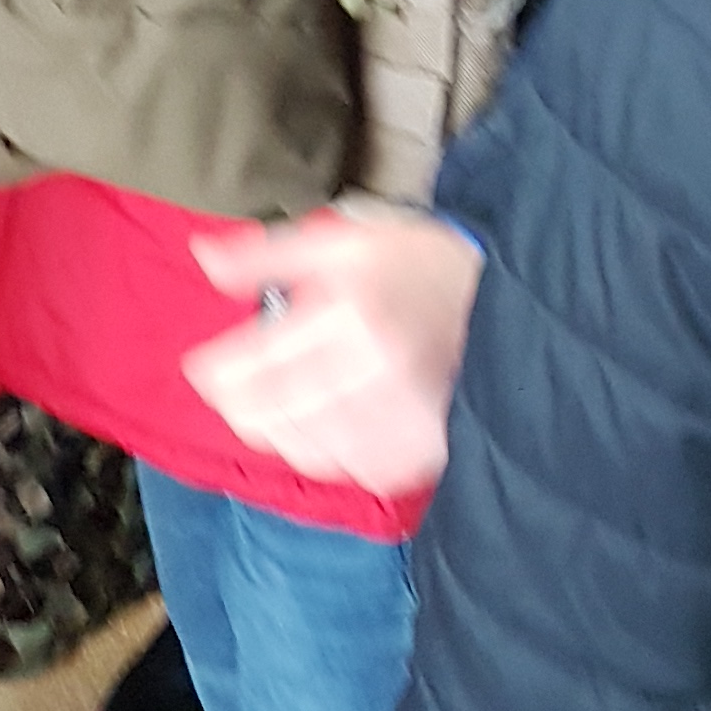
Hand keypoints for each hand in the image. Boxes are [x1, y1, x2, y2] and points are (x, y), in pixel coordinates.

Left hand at [182, 203, 483, 497]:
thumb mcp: (342, 241)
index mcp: (349, 315)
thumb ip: (268, 254)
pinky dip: (327, 451)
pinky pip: (345, 469)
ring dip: (281, 428)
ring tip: (286, 402)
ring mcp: (398, 419)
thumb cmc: (418, 265)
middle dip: (240, 402)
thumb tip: (203, 259)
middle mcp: (373, 373)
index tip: (207, 369)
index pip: (252, 365)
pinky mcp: (417, 452)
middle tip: (238, 388)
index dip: (216, 373)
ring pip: (302, 448)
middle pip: (268, 415)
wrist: (507, 301)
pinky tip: (331, 422)